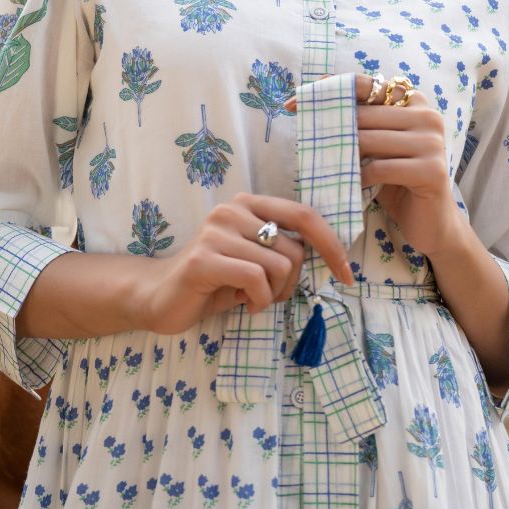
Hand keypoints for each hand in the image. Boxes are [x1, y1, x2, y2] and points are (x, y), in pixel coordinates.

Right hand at [145, 192, 354, 334]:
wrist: (161, 297)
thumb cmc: (216, 281)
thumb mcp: (255, 261)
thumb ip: (283, 250)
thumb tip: (332, 257)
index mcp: (249, 204)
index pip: (304, 215)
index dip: (332, 246)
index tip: (347, 276)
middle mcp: (232, 210)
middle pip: (295, 249)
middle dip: (291, 283)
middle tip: (269, 295)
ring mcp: (216, 232)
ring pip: (279, 266)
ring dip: (274, 294)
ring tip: (252, 298)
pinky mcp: (204, 259)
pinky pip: (256, 280)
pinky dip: (260, 301)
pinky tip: (243, 304)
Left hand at [285, 75, 458, 258]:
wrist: (432, 223)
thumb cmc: (397, 180)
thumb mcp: (376, 145)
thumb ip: (358, 119)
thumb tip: (315, 89)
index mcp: (415, 101)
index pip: (365, 85)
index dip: (327, 91)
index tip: (291, 104)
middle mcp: (428, 116)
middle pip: (364, 114)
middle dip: (329, 126)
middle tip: (301, 139)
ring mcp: (432, 143)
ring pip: (369, 140)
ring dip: (341, 153)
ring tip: (322, 164)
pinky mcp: (432, 170)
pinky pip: (380, 168)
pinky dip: (357, 177)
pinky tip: (347, 185)